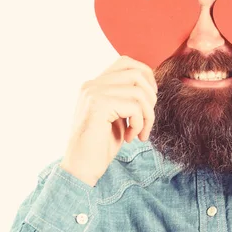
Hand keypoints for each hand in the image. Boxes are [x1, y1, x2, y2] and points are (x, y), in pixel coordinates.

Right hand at [60, 56, 157, 186]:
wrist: (80, 169)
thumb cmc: (99, 146)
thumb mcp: (117, 117)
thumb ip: (127, 99)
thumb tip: (150, 87)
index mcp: (94, 85)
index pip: (125, 62)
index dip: (145, 75)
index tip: (150, 99)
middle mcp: (92, 84)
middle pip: (136, 73)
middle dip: (150, 97)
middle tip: (147, 120)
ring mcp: (94, 93)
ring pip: (139, 92)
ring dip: (147, 115)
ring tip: (140, 133)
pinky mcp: (99, 105)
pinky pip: (134, 107)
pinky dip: (139, 124)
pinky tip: (131, 137)